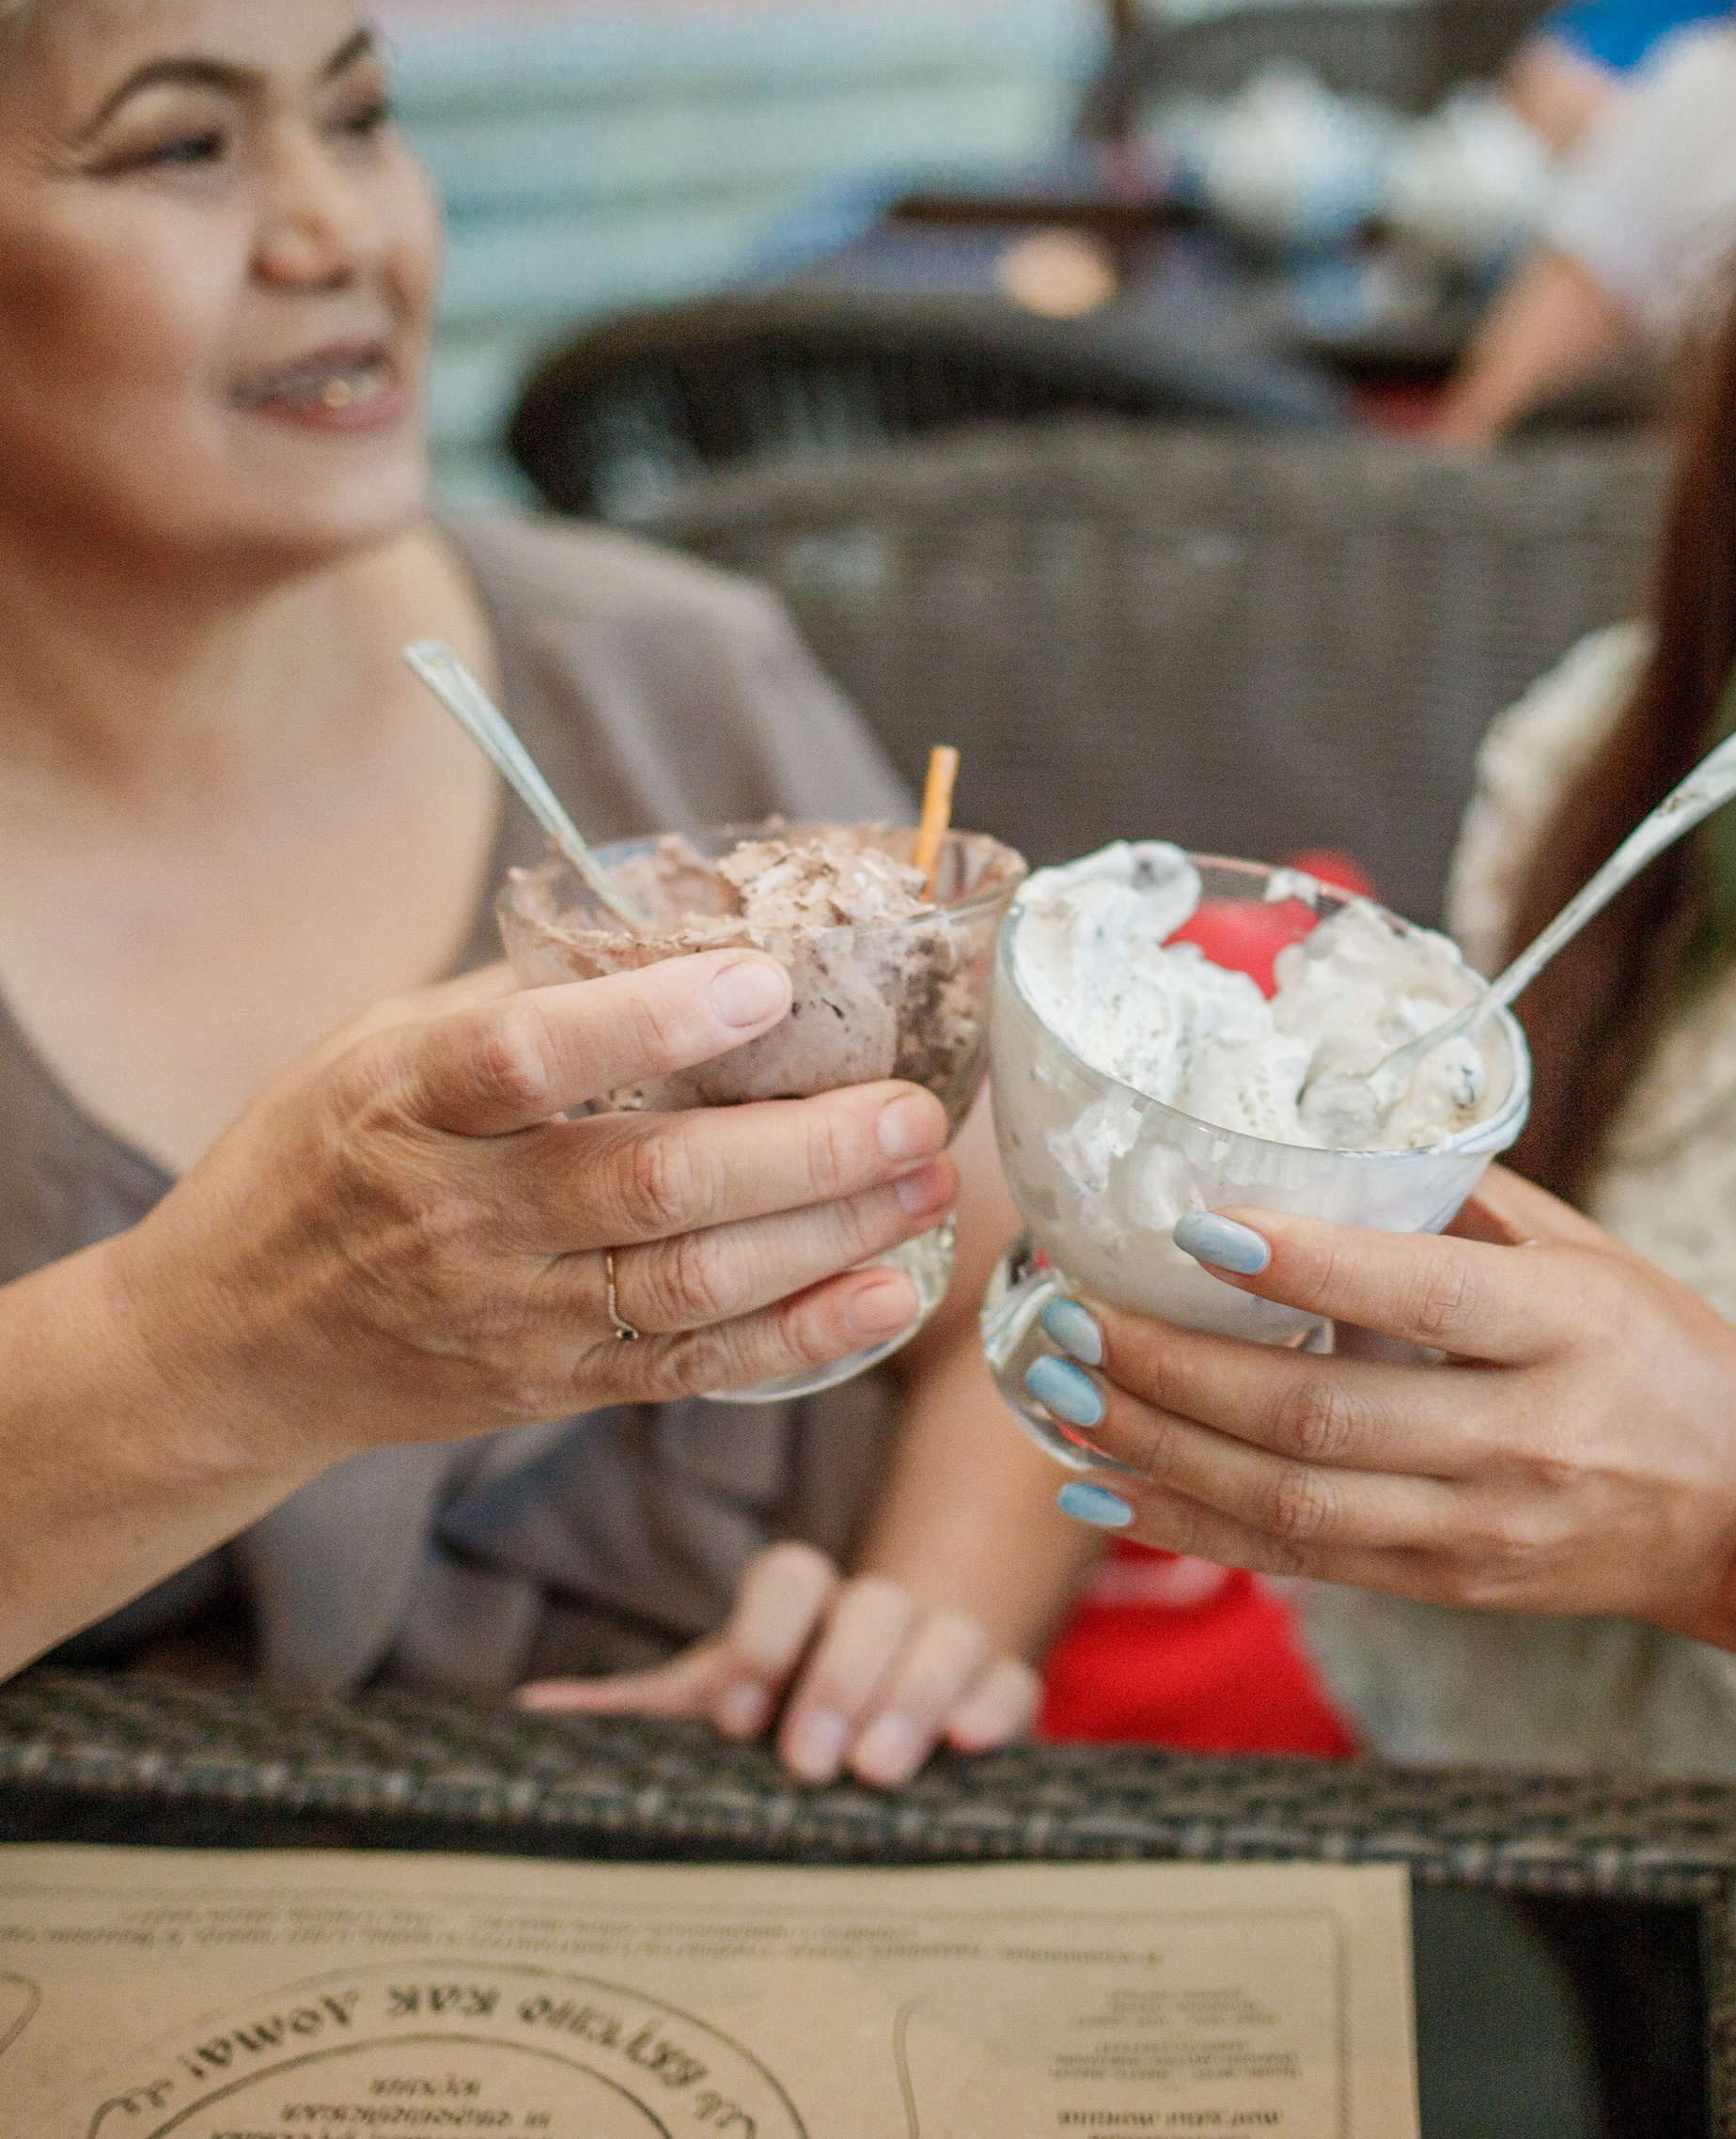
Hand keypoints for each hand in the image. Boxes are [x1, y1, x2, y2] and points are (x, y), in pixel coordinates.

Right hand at [115, 948, 962, 1471]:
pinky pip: (691, 1366)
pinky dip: (799, 1337)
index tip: (767, 979)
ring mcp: (513, 1314)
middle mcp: (463, 1216)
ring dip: (831, 1234)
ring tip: (930, 1181)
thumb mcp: (375, 1048)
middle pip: (651, 1184)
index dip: (652, 1018)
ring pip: (692, 1282)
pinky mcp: (553, 1386)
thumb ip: (519, 1000)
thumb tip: (686, 929)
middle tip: (915, 1106)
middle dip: (804, 1148)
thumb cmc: (321, 1161)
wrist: (225, 1349)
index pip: (527, 1057)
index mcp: (408, 1103)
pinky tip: (888, 1293)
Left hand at [518, 1543, 1040, 1786]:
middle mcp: (874, 1614)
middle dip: (840, 1676)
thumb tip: (522, 1716)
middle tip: (810, 1762)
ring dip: (914, 1694)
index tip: (736, 1710)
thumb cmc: (778, 1721)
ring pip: (948, 1634)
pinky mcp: (997, 1692)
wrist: (878, 1728)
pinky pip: (1012, 1679)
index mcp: (799, 1608)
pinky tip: (971, 1742)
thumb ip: (631, 1715)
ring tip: (876, 1770)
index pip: (790, 1575)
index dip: (766, 1634)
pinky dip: (993, 1703)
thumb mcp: (703, 1716)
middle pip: (874, 1604)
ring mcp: (943, 1647)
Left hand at [1044, 1168, 1735, 1650]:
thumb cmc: (1664, 1356)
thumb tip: (1315, 1149)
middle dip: (1173, 1372)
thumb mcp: (1591, 1254)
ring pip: (1290, 1503)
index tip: (1194, 1225)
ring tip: (1056, 1396)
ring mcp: (1480, 1530)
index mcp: (1569, 1328)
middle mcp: (1523, 1437)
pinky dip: (1191, 1526)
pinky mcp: (1447, 1587)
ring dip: (1155, 1451)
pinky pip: (1299, 1562)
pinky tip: (1104, 1486)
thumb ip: (1461, 1205)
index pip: (1421, 1295)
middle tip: (1070, 1319)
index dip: (1303, 1264)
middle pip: (1321, 1416)